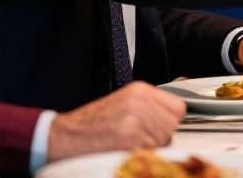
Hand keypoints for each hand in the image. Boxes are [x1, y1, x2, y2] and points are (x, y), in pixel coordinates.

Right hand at [47, 82, 183, 162]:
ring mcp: (136, 118)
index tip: (162, 127)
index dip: (171, 120)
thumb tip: (172, 118)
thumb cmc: (92, 123)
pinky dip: (141, 153)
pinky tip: (125, 149)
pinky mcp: (129, 137)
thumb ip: (149, 106)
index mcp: (140, 90)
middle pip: (173, 124)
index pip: (178, 106)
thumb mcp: (123, 103)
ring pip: (164, 139)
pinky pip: (151, 149)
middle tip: (142, 139)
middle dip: (162, 135)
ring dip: (152, 146)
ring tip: (130, 143)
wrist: (64, 136)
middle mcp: (141, 100)